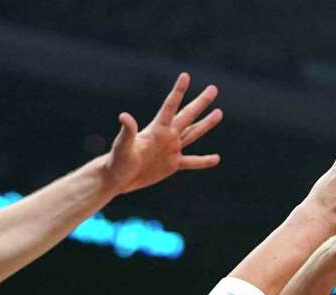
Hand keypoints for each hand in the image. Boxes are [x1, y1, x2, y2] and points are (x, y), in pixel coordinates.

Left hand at [102, 73, 222, 194]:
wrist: (116, 178)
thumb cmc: (117, 161)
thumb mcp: (122, 146)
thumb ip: (127, 131)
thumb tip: (124, 116)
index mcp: (156, 129)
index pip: (170, 106)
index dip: (178, 91)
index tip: (185, 75)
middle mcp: (166, 135)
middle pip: (187, 115)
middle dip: (200, 102)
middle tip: (213, 88)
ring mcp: (171, 149)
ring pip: (193, 134)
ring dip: (206, 124)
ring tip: (219, 113)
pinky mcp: (172, 164)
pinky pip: (191, 162)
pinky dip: (203, 161)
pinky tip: (216, 159)